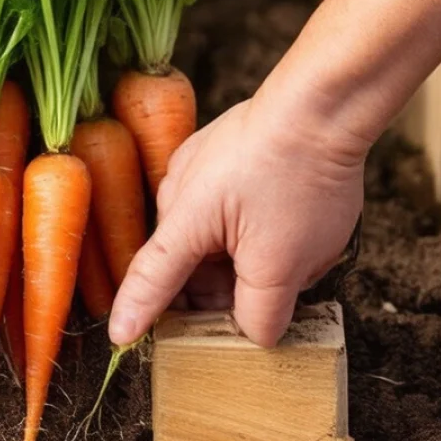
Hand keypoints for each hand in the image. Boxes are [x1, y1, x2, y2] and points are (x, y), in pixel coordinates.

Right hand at [107, 92, 366, 347]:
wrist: (323, 103)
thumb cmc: (297, 180)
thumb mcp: (284, 264)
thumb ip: (261, 312)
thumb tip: (253, 333)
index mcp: (181, 224)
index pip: (151, 281)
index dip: (136, 313)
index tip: (118, 337)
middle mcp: (178, 194)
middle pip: (189, 265)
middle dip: (222, 293)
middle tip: (263, 314)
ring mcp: (200, 169)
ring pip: (215, 238)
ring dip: (246, 261)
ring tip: (301, 259)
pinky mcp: (225, 154)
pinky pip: (230, 208)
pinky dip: (255, 230)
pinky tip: (301, 227)